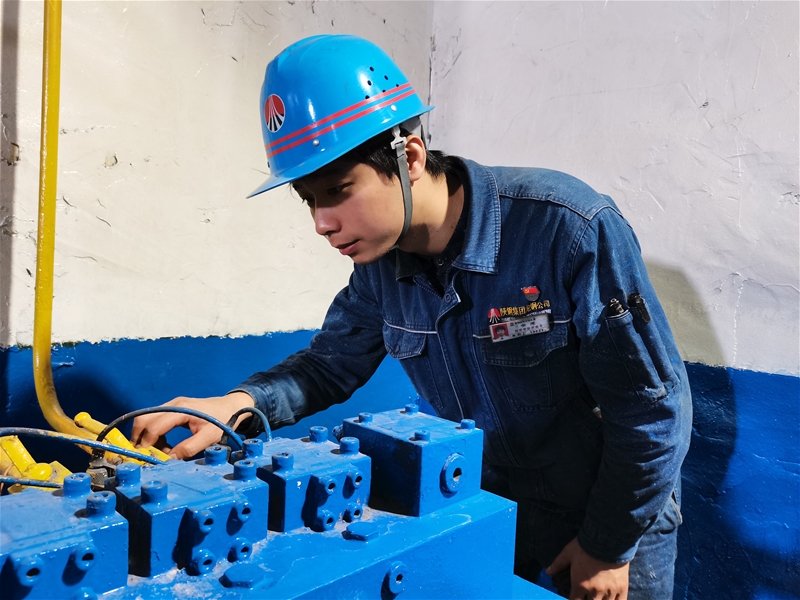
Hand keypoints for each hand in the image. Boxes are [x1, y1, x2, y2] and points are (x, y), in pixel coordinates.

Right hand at [130, 392, 255, 459]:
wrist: (231, 407)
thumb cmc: (222, 421)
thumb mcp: (209, 438)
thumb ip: (188, 449)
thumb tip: (168, 459)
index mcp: (181, 410)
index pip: (154, 426)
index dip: (147, 443)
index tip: (147, 459)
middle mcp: (172, 404)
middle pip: (143, 419)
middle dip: (139, 438)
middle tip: (145, 456)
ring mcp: (170, 405)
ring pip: (146, 419)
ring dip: (147, 438)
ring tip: (161, 452)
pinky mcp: (171, 409)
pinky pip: (154, 420)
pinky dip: (154, 434)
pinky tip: (165, 446)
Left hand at [546, 537, 629, 599]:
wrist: (607, 539)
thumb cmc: (585, 546)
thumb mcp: (568, 553)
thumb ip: (558, 564)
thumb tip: (548, 572)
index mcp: (580, 585)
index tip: (574, 596)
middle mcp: (594, 592)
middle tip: (586, 596)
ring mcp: (609, 591)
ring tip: (597, 597)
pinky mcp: (622, 588)